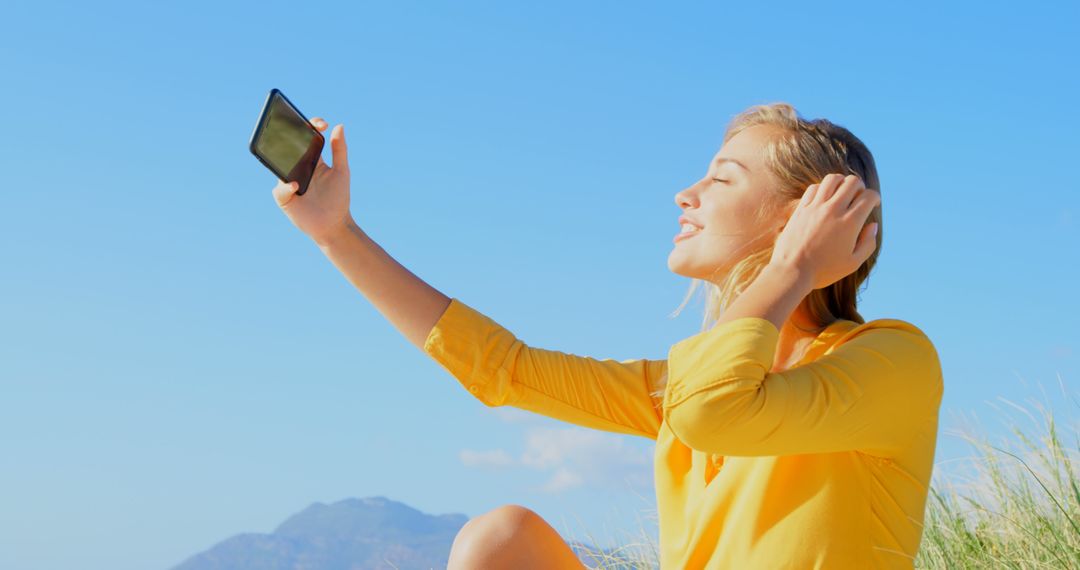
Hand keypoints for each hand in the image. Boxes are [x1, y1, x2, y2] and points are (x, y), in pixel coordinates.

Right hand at [271, 117, 354, 244]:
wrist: (334, 225)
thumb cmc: (339, 198)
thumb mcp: (342, 171)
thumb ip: (339, 150)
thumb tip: (339, 126)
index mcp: (312, 160)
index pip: (306, 139)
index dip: (310, 127)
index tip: (321, 124)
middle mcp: (298, 169)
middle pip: (288, 149)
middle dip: (287, 138)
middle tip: (292, 128)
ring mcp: (289, 182)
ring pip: (279, 167)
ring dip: (283, 161)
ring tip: (291, 156)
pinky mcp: (284, 198)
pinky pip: (280, 189)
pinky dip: (286, 187)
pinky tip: (297, 186)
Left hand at [769, 173, 879, 290]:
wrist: (792, 271)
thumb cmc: (824, 270)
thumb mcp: (853, 263)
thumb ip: (868, 244)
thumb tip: (873, 225)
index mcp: (850, 223)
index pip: (868, 196)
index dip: (875, 198)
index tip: (874, 204)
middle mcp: (833, 210)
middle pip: (853, 182)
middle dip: (861, 187)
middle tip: (859, 197)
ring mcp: (815, 207)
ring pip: (832, 179)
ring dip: (841, 182)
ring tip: (842, 193)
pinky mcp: (801, 209)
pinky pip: (814, 188)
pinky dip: (822, 188)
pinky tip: (824, 198)